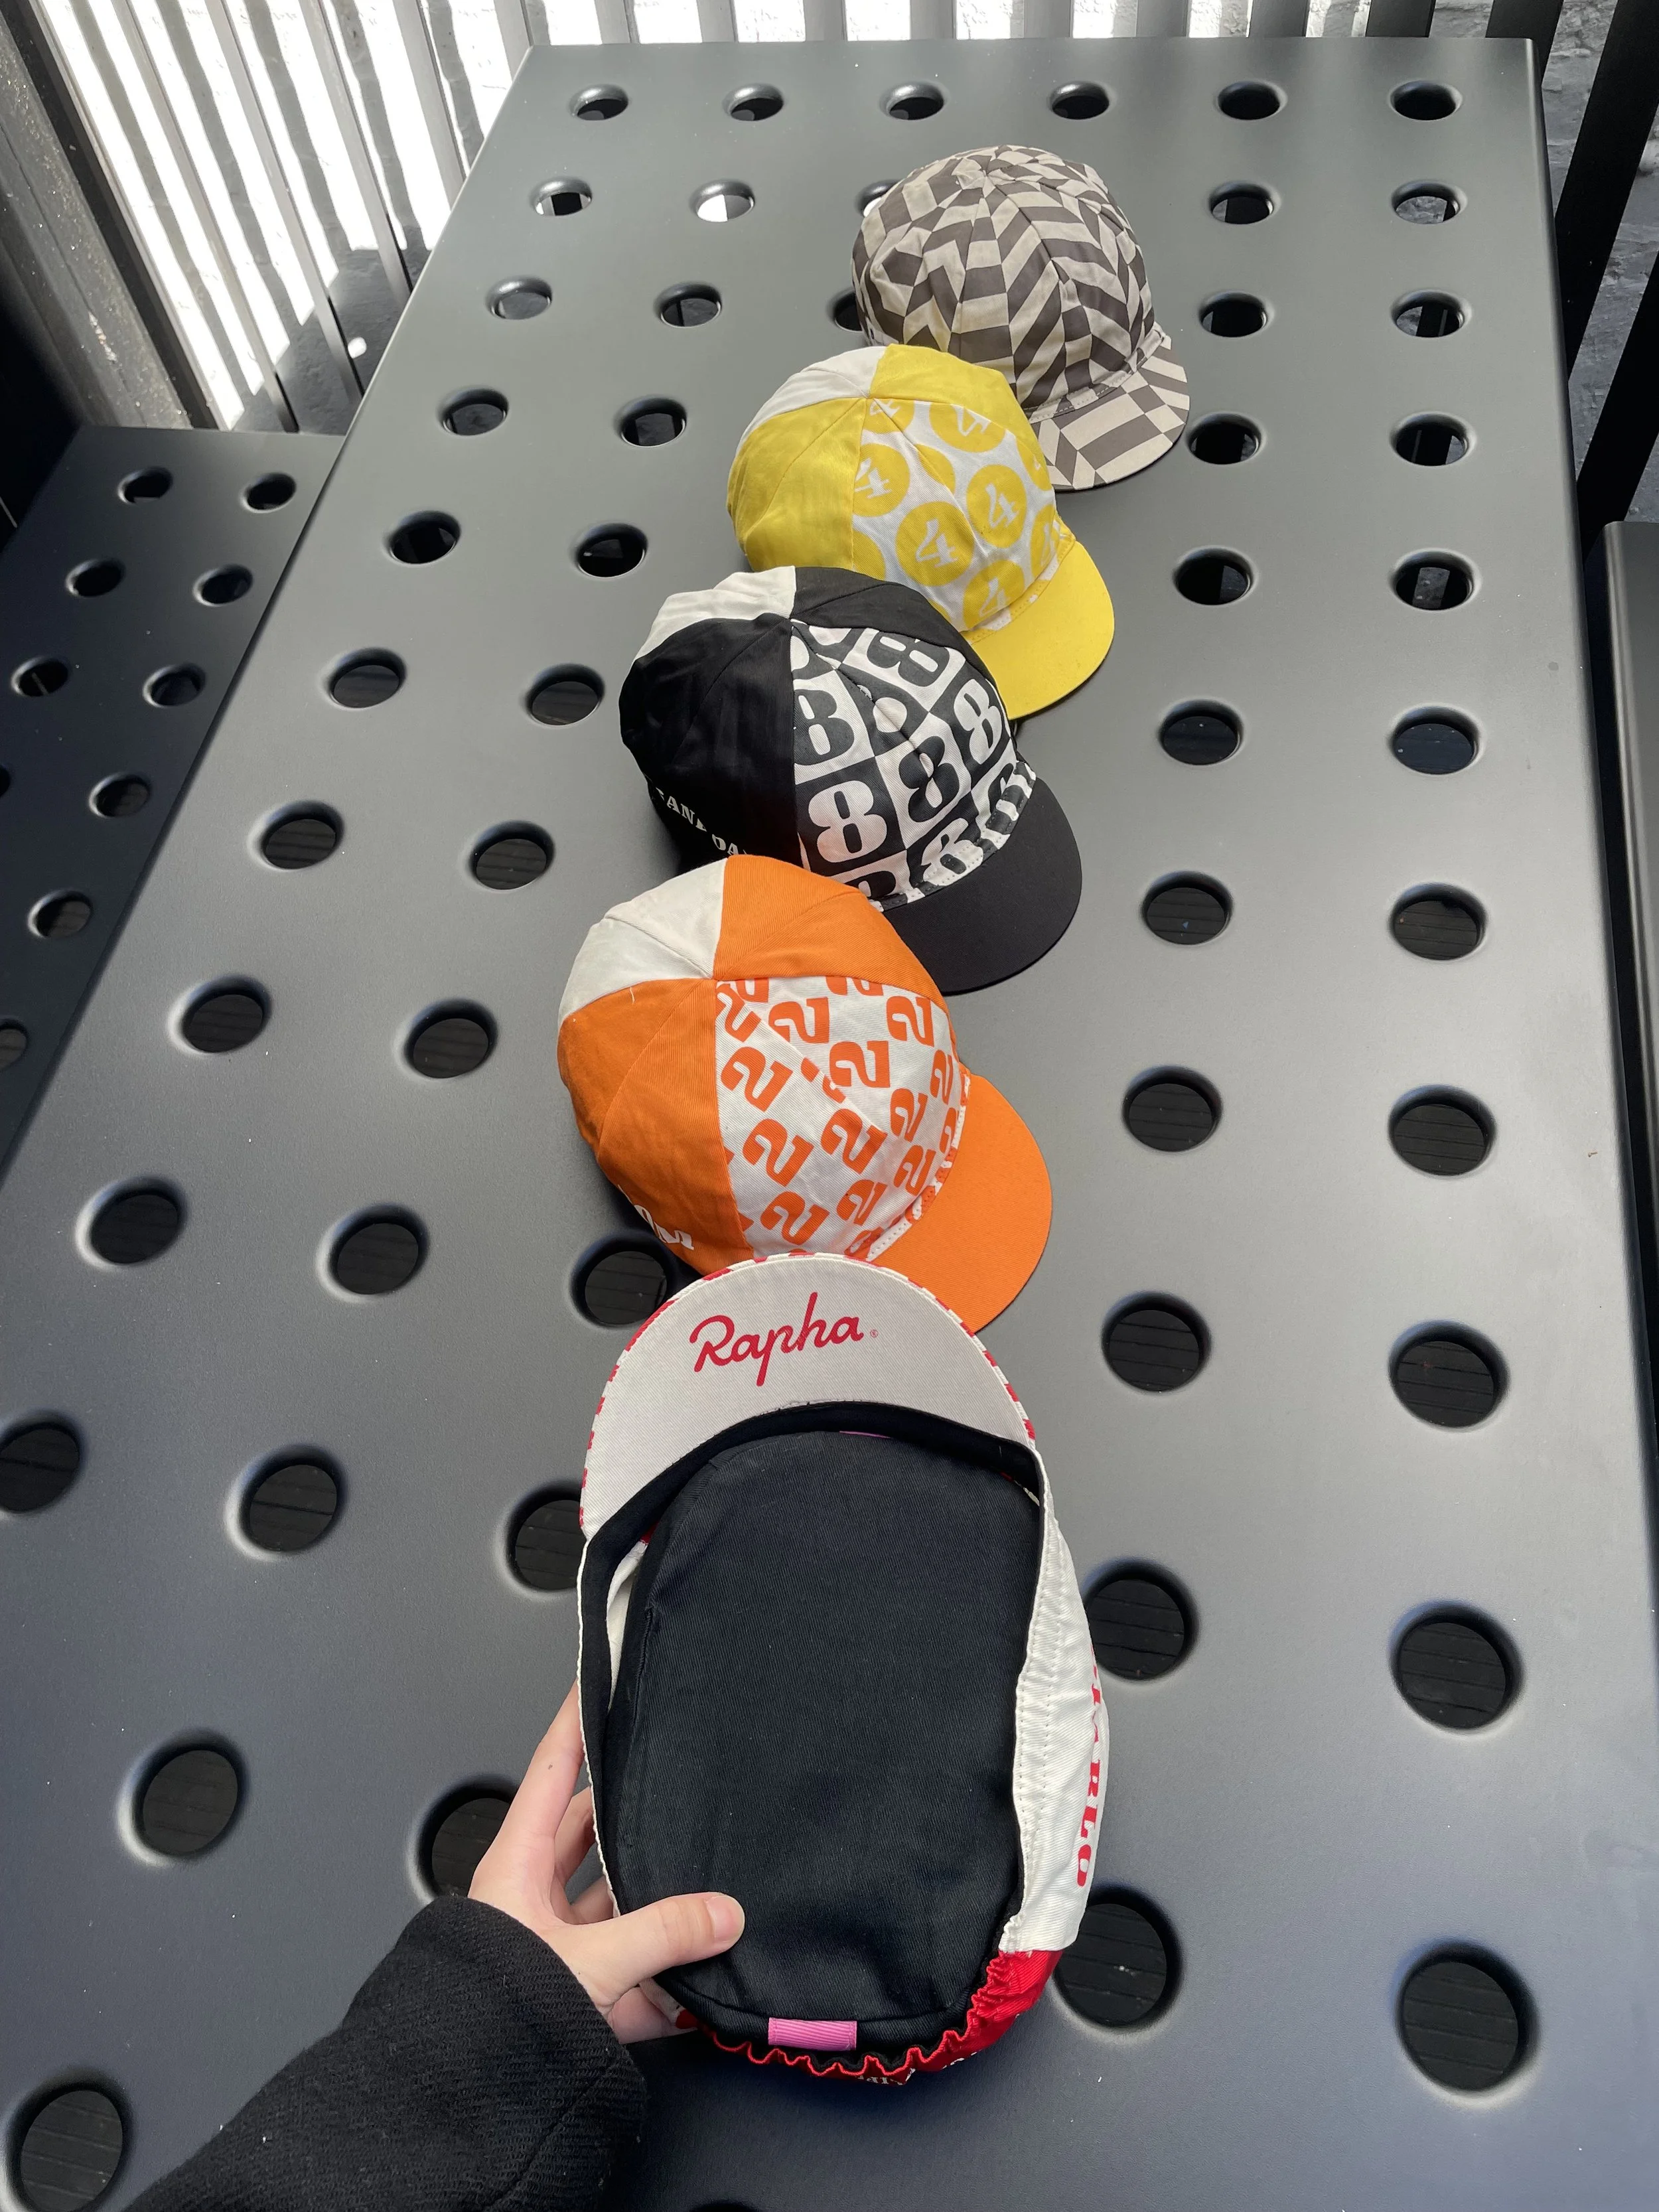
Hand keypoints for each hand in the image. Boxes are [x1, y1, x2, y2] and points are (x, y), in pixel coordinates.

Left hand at [469, 1683, 743, 2042]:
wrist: (462, 2103)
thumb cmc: (491, 2017)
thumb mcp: (587, 1964)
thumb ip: (662, 1933)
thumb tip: (726, 1911)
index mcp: (514, 1867)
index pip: (550, 1771)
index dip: (575, 1724)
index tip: (596, 1680)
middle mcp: (530, 1901)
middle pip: (591, 1838)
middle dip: (634, 1820)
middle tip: (672, 1785)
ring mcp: (553, 1951)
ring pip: (617, 1912)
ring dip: (660, 1913)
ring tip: (710, 1896)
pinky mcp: (574, 2000)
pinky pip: (629, 1980)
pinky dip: (665, 1986)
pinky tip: (703, 1991)